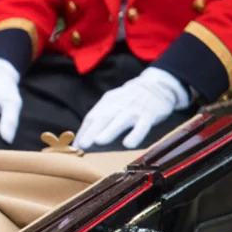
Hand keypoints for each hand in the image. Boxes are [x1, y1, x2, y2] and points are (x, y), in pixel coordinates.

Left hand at [74, 67, 189, 149]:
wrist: (157, 85)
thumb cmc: (129, 100)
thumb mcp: (114, 102)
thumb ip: (101, 118)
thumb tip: (84, 138)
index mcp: (108, 102)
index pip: (92, 117)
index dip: (83, 131)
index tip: (75, 146)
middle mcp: (119, 105)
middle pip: (103, 118)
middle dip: (91, 131)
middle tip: (82, 144)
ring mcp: (134, 110)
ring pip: (120, 121)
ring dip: (109, 131)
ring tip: (98, 141)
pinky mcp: (150, 115)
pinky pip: (142, 126)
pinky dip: (135, 134)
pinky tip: (128, 144)